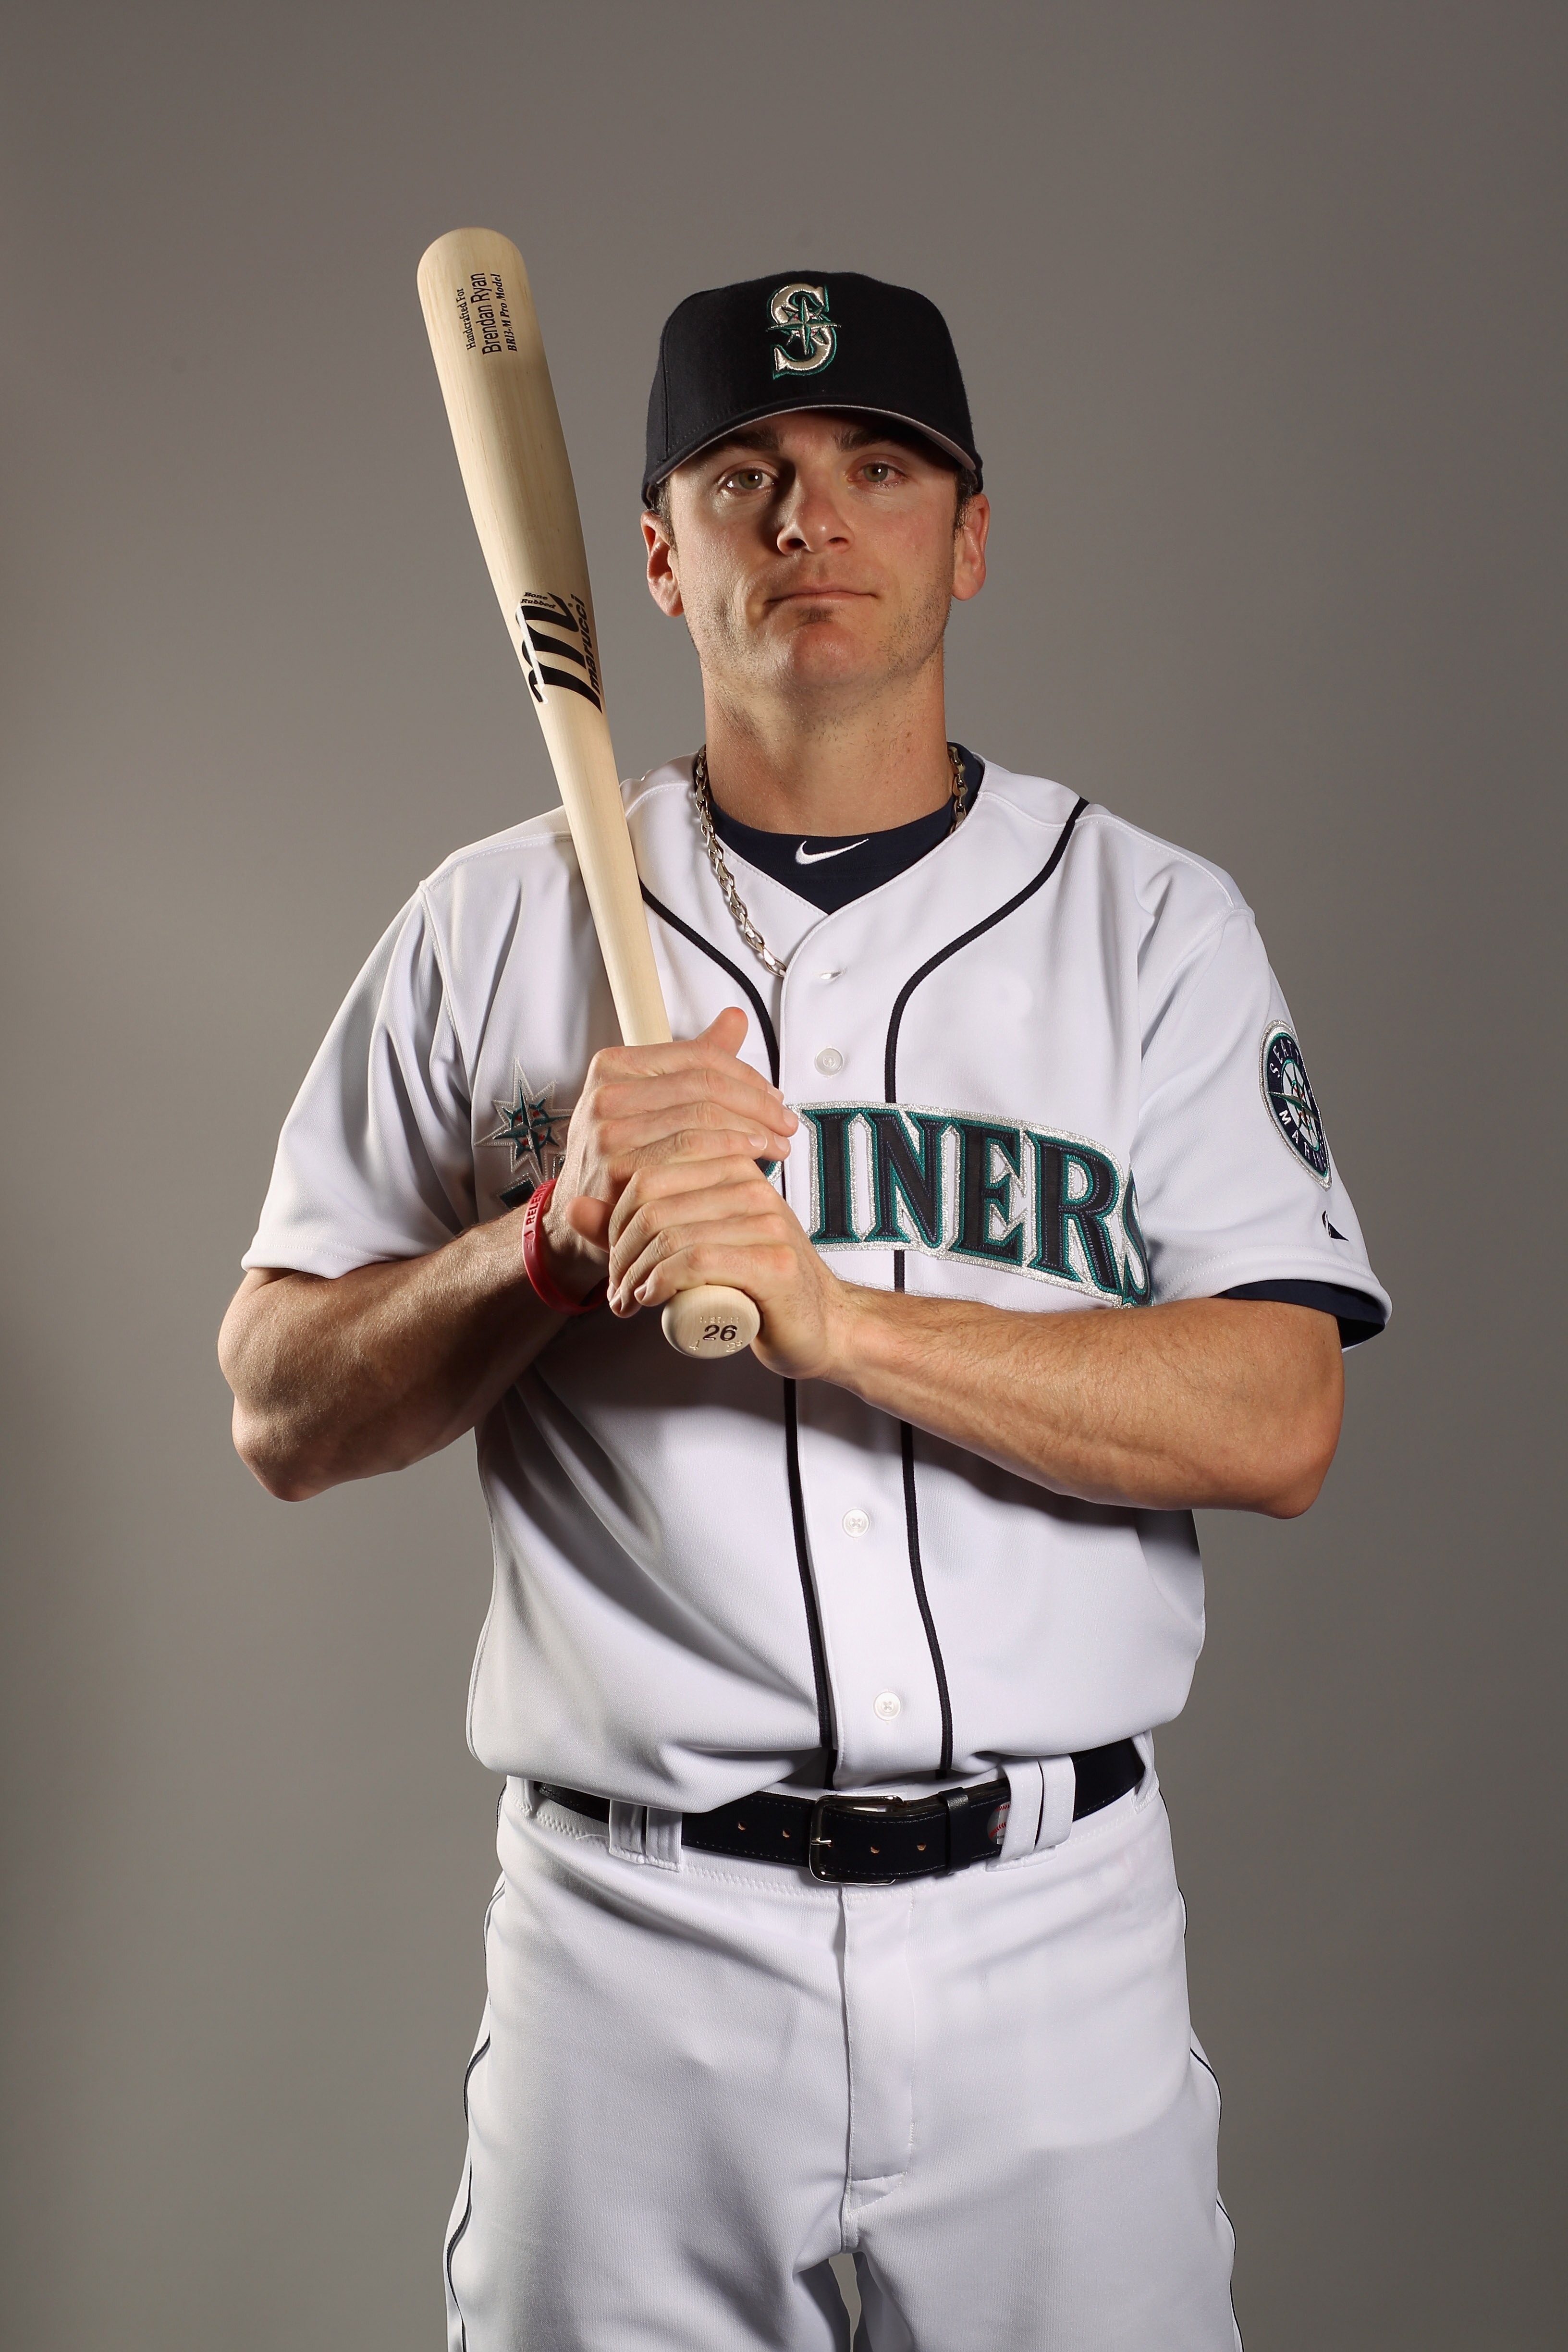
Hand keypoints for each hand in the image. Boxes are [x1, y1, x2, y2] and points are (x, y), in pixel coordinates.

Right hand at [536, 1009, 797, 1305]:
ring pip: (702, 1119)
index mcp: (616, 1066)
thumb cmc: (626, 1154)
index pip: (699, 1056)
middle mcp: (606, 1095)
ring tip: (775, 1145)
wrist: (586, 1212)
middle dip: (757, 1105)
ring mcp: (608, 1133)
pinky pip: (690, 1154)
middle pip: (705, 1086)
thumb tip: (734, 1020)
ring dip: (751, 1132)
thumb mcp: (655, 1099)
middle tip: (785, 1124)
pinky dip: (729, 1157)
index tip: (774, 1097)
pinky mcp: (618, 1171)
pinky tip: (749, 1166)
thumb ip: (694, 1061)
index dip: (747, 1075)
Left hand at [596, 1068, 860, 1381]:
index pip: (650, 1169)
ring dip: (635, 1272)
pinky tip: (651, 1297)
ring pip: (669, 1231)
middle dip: (619, 1249)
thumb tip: (572, 1207)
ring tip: (630, 1299)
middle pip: (652, 1200)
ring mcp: (765, 1221)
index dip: (616, 1216)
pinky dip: (660, 1281)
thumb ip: (633, 1225)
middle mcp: (750, 1186)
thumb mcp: (689, 1245)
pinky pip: (696, 1260)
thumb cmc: (758, 1287)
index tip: (614, 1257)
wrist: (822, 1325)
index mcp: (731, 1168)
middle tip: (618, 1287)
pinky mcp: (773, 1261)